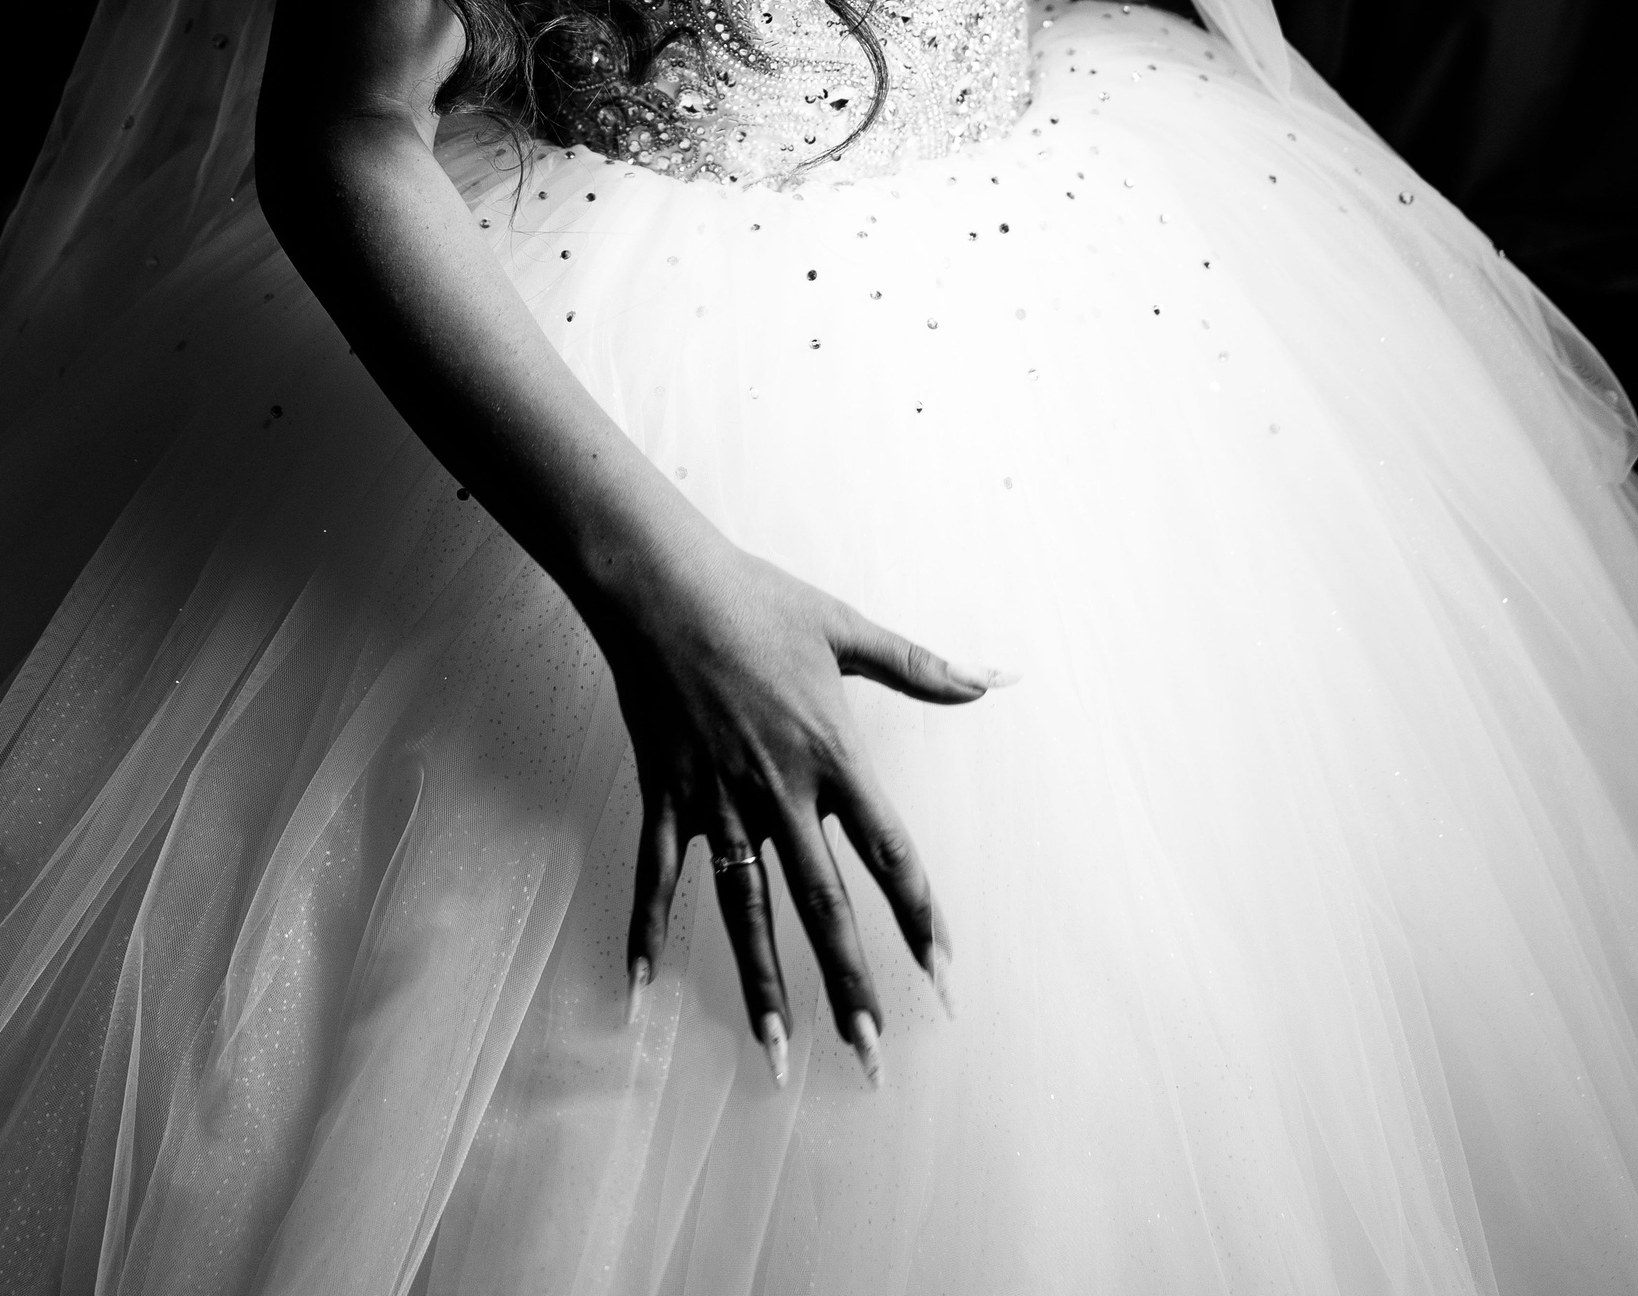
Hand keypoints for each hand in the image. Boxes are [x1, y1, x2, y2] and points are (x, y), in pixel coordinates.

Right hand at [597, 521, 993, 1086]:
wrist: (661, 581)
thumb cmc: (759, 599)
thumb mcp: (846, 628)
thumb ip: (923, 665)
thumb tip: (998, 675)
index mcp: (832, 753)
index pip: (890, 854)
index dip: (921, 919)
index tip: (945, 978)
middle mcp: (777, 790)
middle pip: (822, 906)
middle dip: (850, 986)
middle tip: (870, 1056)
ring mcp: (717, 798)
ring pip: (744, 910)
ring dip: (762, 984)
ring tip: (779, 1054)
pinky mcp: (666, 793)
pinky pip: (657, 875)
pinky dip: (646, 930)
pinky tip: (639, 990)